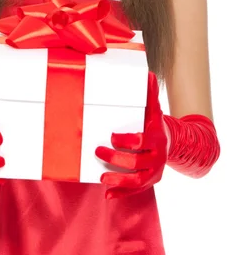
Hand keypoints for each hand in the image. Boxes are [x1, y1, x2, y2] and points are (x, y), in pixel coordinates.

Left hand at [95, 71, 167, 198]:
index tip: (112, 136)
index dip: (127, 141)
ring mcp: (155, 172)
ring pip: (137, 181)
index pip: (142, 142)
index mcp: (157, 139)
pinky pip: (136, 191)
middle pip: (137, 163)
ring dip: (119, 181)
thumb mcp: (153, 110)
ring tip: (102, 177)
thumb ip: (150, 94)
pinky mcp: (150, 182)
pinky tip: (108, 195)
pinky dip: (122, 195)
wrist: (170, 143)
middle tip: (98, 151)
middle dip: (116, 159)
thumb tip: (148, 73)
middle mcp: (158, 158)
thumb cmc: (154, 124)